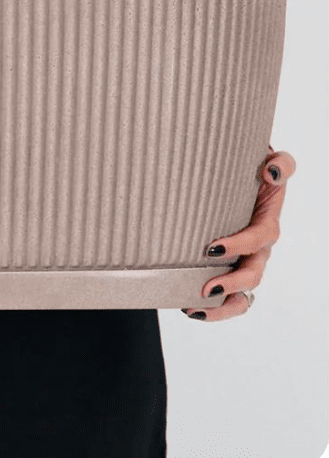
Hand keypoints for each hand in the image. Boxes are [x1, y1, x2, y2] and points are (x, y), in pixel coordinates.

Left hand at [182, 145, 295, 321]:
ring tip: (195, 308)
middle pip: (253, 273)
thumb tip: (271, 173)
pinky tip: (189, 308)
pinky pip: (230, 296)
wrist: (237, 176)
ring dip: (222, 305)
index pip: (258, 238)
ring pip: (243, 293)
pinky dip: (215, 307)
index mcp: (266, 222)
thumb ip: (281, 164)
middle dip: (231, 284)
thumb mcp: (271, 162)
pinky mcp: (230, 268)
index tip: (211, 248)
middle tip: (205, 287)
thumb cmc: (251, 169)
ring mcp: (245, 261)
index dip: (239, 245)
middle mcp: (258, 247)